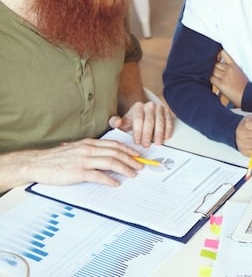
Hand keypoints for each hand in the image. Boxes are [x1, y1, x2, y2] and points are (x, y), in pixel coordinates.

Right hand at [17, 138, 143, 187]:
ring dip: (125, 169)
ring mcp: (83, 160)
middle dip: (131, 159)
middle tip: (140, 166)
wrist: (36, 163)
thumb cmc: (55, 159)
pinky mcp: (78, 172)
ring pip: (111, 162)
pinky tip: (116, 183)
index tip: (137, 155)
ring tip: (133, 174)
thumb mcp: (75, 149)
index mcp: (88, 143)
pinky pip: (98, 175)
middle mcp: (88, 149)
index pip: (114, 144)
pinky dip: (110, 180)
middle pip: (116, 153)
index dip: (128, 150)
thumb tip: (105, 156)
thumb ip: (89, 151)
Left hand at [108, 100, 174, 147]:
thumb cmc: (133, 121)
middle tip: (146, 145)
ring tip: (157, 143)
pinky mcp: (167, 112)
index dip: (138, 132)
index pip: (138, 119)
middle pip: (150, 121)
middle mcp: (149, 105)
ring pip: (161, 121)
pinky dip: (168, 130)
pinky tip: (165, 137)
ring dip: (159, 134)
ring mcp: (159, 108)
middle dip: (148, 135)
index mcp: (137, 107)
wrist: (144, 114)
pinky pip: (169, 121)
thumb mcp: (123, 122)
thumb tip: (117, 122)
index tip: (137, 142)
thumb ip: (115, 122)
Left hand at [211, 50, 247, 106]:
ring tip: (219, 80)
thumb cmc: (244, 86)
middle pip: (215, 64)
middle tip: (219, 75)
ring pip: (213, 71)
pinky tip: (217, 84)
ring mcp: (225, 76)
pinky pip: (212, 79)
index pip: (223, 53)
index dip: (217, 55)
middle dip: (216, 69)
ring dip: (214, 76)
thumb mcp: (240, 72)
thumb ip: (231, 68)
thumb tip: (221, 67)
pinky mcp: (221, 84)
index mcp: (234, 65)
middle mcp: (229, 69)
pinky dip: (213, 81)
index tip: (217, 59)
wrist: (247, 95)